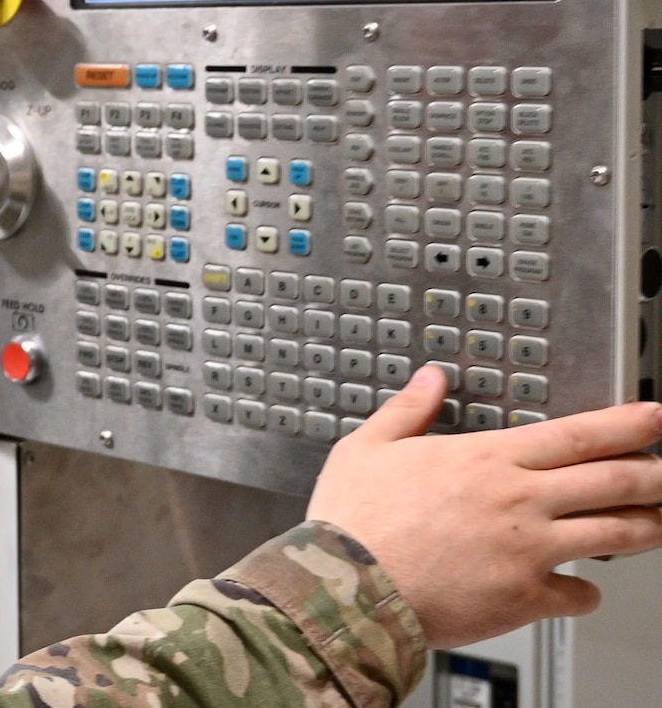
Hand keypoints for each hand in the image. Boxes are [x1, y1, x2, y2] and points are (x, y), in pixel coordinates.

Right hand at [309, 365, 661, 647]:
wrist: (346, 588)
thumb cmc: (353, 521)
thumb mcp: (366, 448)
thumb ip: (407, 411)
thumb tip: (430, 379)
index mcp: (486, 459)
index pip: (580, 434)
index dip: (630, 424)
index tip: (656, 418)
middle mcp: (519, 500)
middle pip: (615, 481)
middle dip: (655, 475)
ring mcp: (529, 550)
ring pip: (616, 535)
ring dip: (647, 528)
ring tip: (658, 524)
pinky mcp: (525, 598)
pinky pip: (579, 596)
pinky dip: (588, 594)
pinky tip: (583, 591)